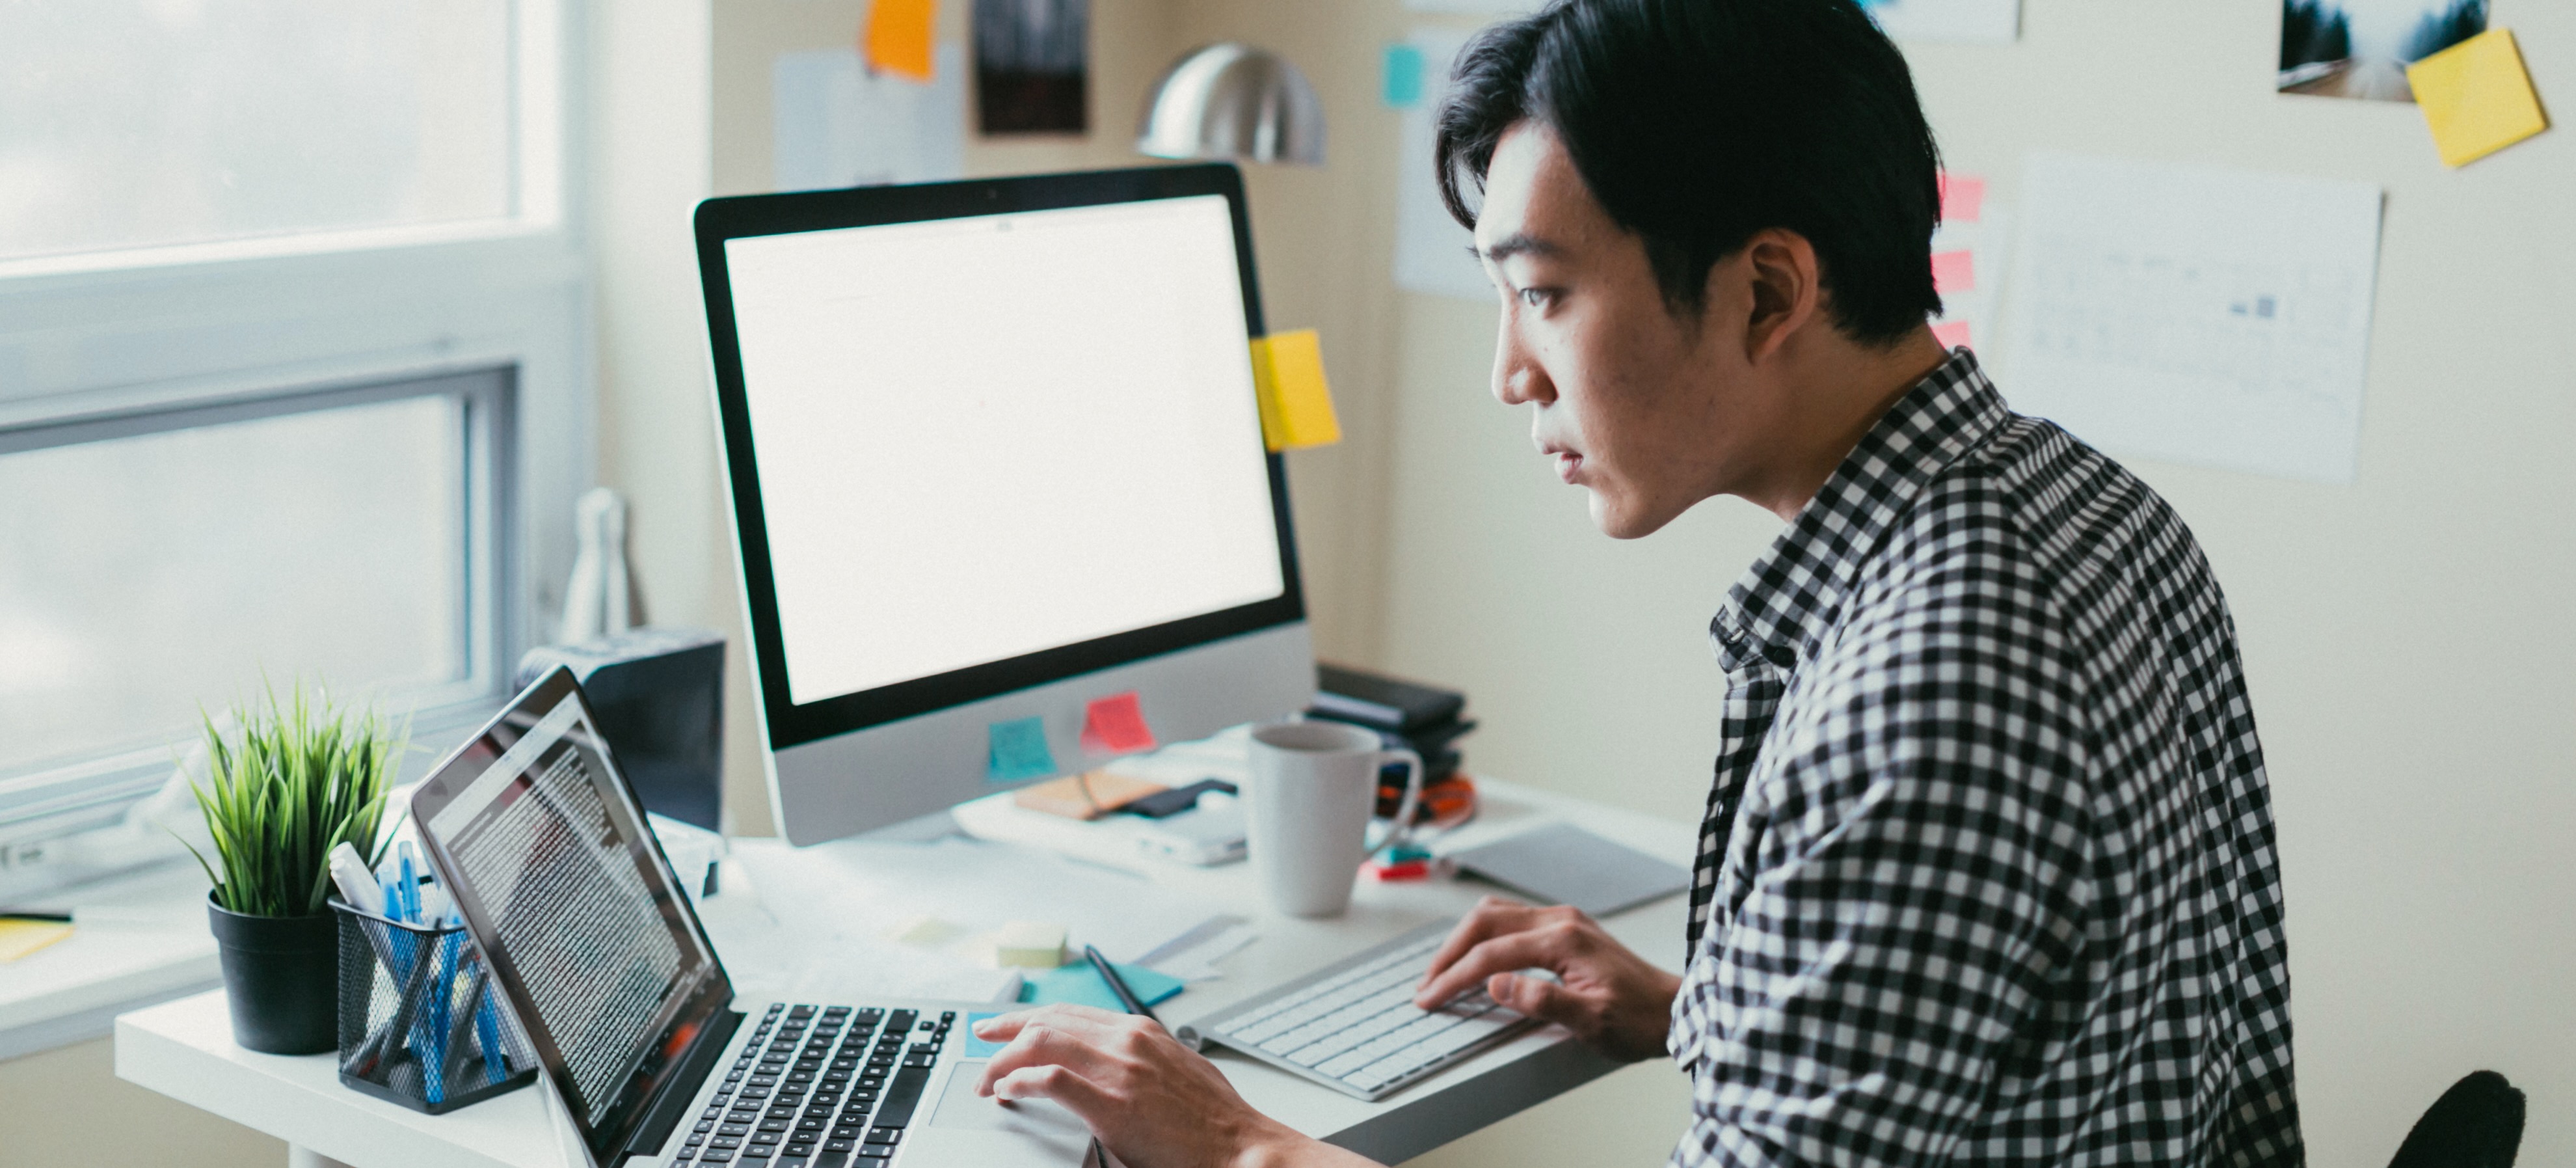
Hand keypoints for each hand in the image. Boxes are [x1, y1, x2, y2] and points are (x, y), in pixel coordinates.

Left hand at [971, 1005, 1374, 1167]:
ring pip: (1041, 1042)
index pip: (1069, 1012)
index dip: (1029, 1017)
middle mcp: (1127, 1040)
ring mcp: (1119, 1069)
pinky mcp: (1113, 1104)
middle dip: (1005, 1030)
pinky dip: (1021, 1082)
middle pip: (1047, 1020)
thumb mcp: (1177, 1068)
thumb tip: (1115, 1062)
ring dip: (1004, 1061)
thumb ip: (1142, 1057)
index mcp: (1140, 1031)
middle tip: (981, 1043)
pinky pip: (1050, 1080)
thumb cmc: (1214, 1119)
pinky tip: (1010, 1093)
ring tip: (988, 1081)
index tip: (1005, 1026)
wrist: (1240, 1147)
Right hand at [1412, 896, 1681, 1062]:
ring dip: (1463, 940)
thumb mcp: (1593, 1021)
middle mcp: (1561, 921)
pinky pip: (1512, 921)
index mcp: (1563, 940)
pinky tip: (1477, 956)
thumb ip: (1542, 1000)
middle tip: (1426, 984)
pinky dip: (1484, 937)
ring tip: (1443, 970)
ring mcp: (1564, 920)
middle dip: (1449, 953)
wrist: (1675, 1011)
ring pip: (1495, 915)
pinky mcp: (1567, 928)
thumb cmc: (1640, 1020)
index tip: (1429, 998)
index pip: (1491, 953)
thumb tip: (1496, 984)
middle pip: (1485, 922)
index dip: (1454, 977)